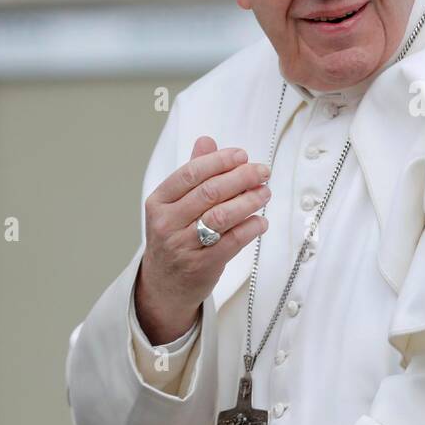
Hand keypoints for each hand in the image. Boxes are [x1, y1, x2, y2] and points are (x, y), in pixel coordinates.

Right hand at [135, 135, 270, 343]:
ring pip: (221, 216)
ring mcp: (183, 246)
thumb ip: (192, 173)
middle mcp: (167, 223)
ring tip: (265, 192)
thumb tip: (207, 140)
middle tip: (263, 171)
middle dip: (241, 178)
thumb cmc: (175, 236)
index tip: (243, 155)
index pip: (190, 174)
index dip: (220, 161)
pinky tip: (261, 220)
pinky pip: (232, 242)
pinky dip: (250, 228)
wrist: (164, 284)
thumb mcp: (174, 204)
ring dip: (249, 201)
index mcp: (158, 202)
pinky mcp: (202, 265)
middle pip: (209, 193)